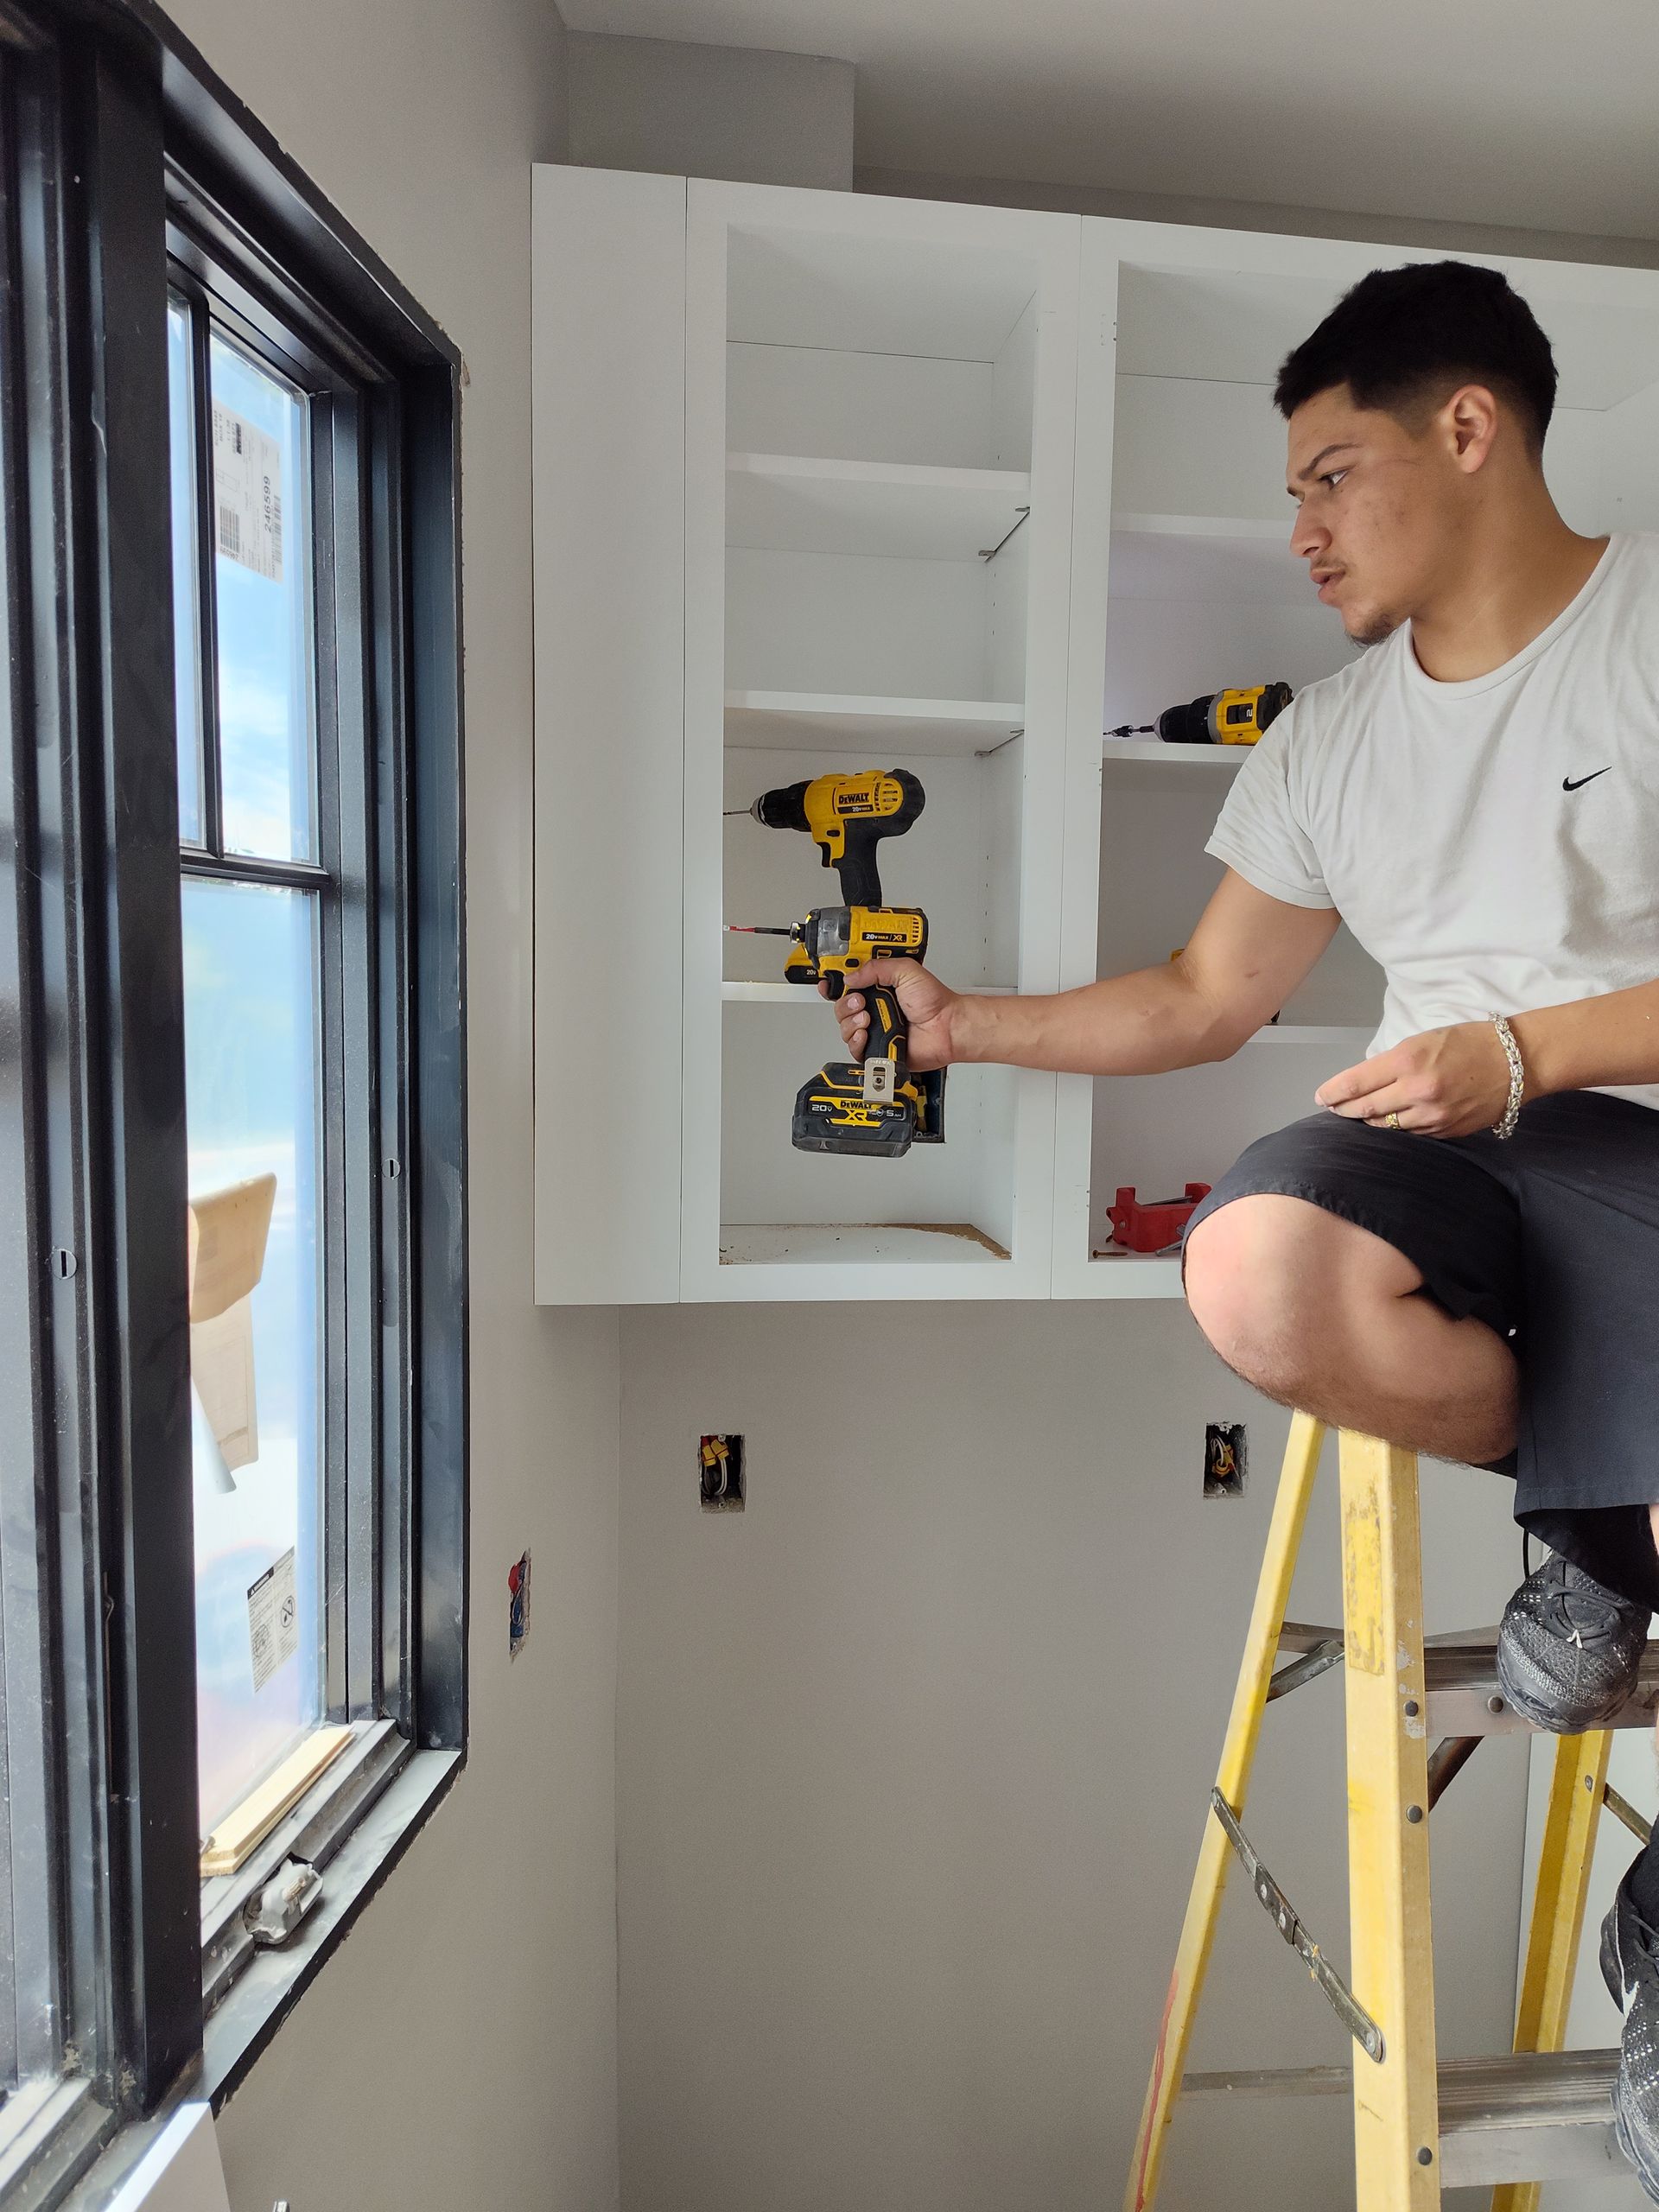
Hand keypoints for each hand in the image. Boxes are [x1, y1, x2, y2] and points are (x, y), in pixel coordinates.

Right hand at [822, 959, 958, 1071]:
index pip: (848, 984)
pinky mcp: (876, 1048)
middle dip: (845, 1003)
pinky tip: (865, 1034)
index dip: (834, 983)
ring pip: (845, 1027)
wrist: (947, 1027)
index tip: (828, 982)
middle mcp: (874, 1008)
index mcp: (878, 987)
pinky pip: (854, 1048)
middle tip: (860, 1001)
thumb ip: (876, 968)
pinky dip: (856, 1041)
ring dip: (851, 1022)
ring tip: (867, 1018)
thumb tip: (851, 976)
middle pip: (841, 1006)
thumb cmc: (935, 1002)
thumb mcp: (906, 970)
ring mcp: (874, 1028)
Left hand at [1315, 1019, 1514, 1137]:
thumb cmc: (1468, 1041)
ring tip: (1358, 1115)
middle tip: (1334, 1108)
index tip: (1321, 1096)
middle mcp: (1416, 1092)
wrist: (1517, 1062)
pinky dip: (1396, 1128)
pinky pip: (1410, 1134)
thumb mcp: (1423, 1040)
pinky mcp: (1446, 1131)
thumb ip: (1392, 1062)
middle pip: (1364, 1109)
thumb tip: (1365, 1081)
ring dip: (1368, 1121)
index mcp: (1407, 1062)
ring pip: (1385, 1126)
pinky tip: (1389, 1122)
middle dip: (1345, 1110)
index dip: (1333, 1092)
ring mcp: (1432, 1116)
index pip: (1355, 1083)